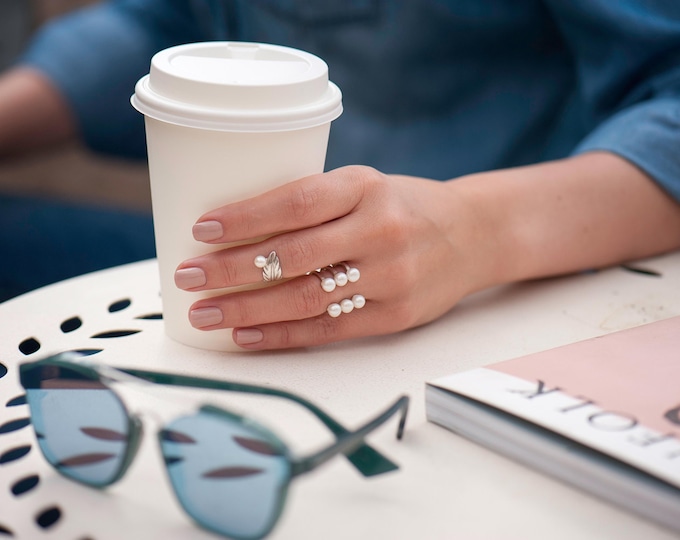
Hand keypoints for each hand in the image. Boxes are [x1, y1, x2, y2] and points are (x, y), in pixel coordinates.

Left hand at [173, 166, 481, 349]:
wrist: (474, 235)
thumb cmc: (404, 206)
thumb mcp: (366, 185)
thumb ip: (315, 204)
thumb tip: (237, 232)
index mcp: (366, 187)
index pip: (297, 201)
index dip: (246, 217)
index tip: (201, 229)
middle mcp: (380, 230)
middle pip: (293, 255)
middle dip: (231, 269)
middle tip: (185, 277)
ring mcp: (391, 277)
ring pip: (306, 297)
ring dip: (247, 308)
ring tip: (203, 312)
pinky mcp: (396, 316)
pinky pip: (330, 329)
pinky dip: (282, 334)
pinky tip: (245, 336)